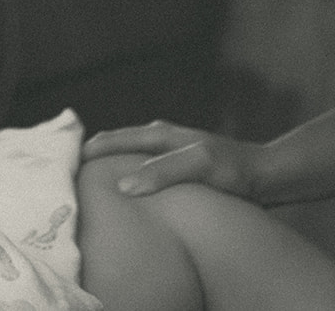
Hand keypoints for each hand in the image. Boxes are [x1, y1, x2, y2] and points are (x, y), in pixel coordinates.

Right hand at [81, 120, 268, 200]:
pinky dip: (131, 179)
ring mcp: (171, 155)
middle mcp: (161, 140)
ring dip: (112, 167)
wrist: (271, 176)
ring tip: (93, 186)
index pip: (112, 140)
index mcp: (159, 135)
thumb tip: (122, 184)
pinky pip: (146, 173)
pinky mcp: (182, 171)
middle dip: (93, 156)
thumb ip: (162, 172)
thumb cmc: (235, 169)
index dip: (87, 150)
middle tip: (69, 175)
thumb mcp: (199, 166)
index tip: (63, 163)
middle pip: (117, 145)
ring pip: (131, 158)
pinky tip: (132, 197)